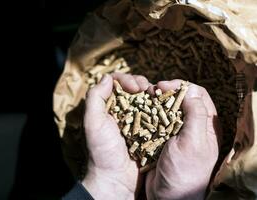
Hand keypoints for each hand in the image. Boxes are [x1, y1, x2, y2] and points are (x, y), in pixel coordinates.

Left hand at [82, 73, 149, 198]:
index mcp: (108, 107)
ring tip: (158, 96)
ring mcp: (137, 121)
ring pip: (145, 100)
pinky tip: (165, 108)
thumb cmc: (102, 152)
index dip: (126, 79)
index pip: (115, 83)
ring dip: (153, 95)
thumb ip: (95, 98)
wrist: (116, 180)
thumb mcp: (93, 123)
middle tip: (147, 89)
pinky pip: (156, 115)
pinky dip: (160, 109)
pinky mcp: (149, 131)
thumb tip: (107, 77)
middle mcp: (122, 111)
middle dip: (141, 84)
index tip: (135, 87)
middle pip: (133, 88)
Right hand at [146, 80, 219, 199]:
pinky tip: (141, 112)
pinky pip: (155, 120)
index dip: (181, 86)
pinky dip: (148, 113)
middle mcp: (191, 125)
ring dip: (155, 101)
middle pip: (180, 98)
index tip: (164, 86)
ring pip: (166, 108)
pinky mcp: (161, 138)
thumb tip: (192, 90)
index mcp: (205, 125)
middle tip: (152, 91)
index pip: (197, 94)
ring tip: (145, 99)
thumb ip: (196, 115)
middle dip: (166, 91)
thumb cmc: (185, 172)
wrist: (168, 196)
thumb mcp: (194, 142)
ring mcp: (175, 131)